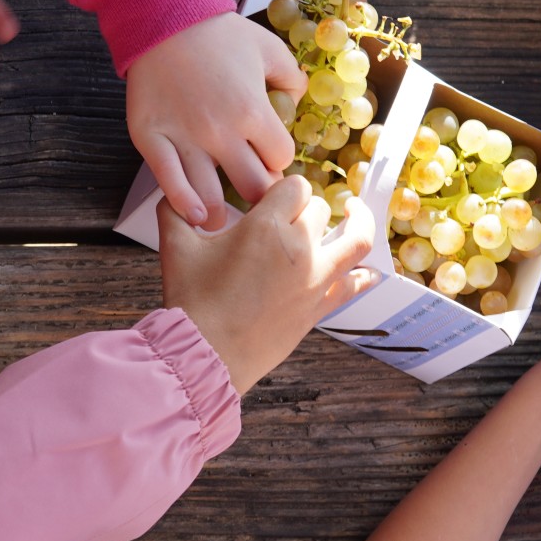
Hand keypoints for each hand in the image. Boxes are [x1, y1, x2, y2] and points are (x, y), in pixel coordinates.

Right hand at [126, 13, 304, 225]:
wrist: (163, 20)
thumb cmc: (218, 33)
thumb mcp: (270, 47)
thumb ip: (293, 79)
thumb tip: (296, 104)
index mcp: (253, 111)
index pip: (280, 159)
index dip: (278, 159)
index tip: (269, 156)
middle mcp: (221, 132)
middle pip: (253, 187)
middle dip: (260, 195)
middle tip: (256, 196)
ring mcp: (184, 139)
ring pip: (212, 198)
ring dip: (224, 213)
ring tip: (226, 219)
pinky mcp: (151, 140)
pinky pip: (170, 185)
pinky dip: (185, 206)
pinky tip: (196, 216)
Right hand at [161, 176, 376, 392]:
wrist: (207, 354)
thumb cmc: (192, 302)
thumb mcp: (175, 247)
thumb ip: (175, 210)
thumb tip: (173, 194)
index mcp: (265, 226)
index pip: (294, 186)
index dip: (283, 188)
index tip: (272, 199)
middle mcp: (299, 248)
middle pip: (318, 209)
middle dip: (303, 208)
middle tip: (289, 217)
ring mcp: (316, 279)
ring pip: (356, 239)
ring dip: (359, 222)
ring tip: (355, 213)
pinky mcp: (320, 307)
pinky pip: (355, 284)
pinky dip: (364, 274)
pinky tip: (368, 270)